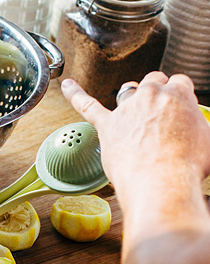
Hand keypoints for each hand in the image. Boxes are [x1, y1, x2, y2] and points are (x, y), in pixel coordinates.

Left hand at [60, 72, 209, 197]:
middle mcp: (151, 96)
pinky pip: (86, 105)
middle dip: (157, 92)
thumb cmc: (188, 166)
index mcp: (178, 95)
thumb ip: (201, 129)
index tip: (179, 109)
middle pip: (153, 81)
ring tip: (134, 110)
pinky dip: (75, 94)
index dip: (179, 96)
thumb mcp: (209, 141)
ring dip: (132, 96)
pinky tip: (67, 85)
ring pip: (128, 91)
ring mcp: (126, 110)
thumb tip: (198, 135)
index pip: (179, 83)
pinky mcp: (107, 126)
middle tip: (159, 111)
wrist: (162, 182)